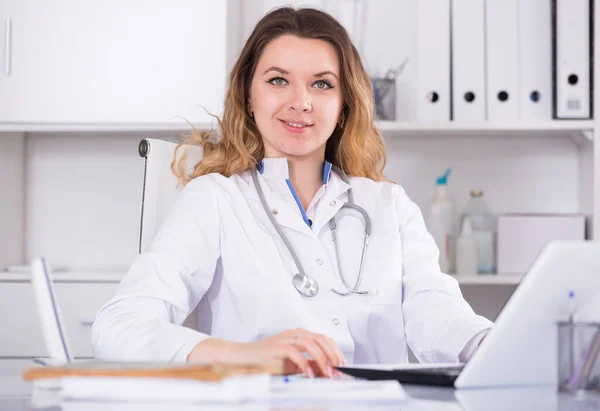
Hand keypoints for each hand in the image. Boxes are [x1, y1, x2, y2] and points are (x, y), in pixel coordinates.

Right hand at [188, 328, 345, 378]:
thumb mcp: (292, 363)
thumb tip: (327, 371)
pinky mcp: (277, 347)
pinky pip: (295, 353)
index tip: (342, 364)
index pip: (324, 338)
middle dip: (333, 355)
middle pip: (320, 338)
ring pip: (311, 343)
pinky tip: (309, 374)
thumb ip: (309, 363)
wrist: (242, 357)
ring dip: (322, 359)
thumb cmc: (265, 360)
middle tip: (338, 370)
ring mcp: (285, 339)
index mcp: (299, 334)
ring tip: (327, 373)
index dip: (336, 350)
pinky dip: (305, 364)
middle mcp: (293, 333)